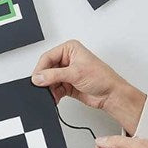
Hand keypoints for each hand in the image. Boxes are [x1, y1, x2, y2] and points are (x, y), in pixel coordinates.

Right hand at [31, 40, 146, 133]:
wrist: (111, 95)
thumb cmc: (102, 78)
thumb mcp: (75, 73)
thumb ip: (54, 75)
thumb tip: (38, 77)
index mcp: (70, 49)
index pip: (47, 57)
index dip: (41, 69)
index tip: (37, 79)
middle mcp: (67, 60)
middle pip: (46, 69)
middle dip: (44, 80)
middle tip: (43, 87)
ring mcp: (66, 73)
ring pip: (48, 80)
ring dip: (49, 89)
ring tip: (52, 94)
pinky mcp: (66, 84)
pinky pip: (53, 89)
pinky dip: (52, 94)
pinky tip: (55, 97)